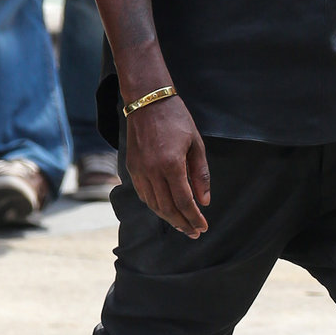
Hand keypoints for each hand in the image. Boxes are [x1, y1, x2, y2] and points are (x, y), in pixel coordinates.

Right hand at [124, 96, 210, 236]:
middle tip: (194, 232)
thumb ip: (200, 174)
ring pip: (153, 204)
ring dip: (168, 218)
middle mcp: (152, 171)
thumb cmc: (176, 118)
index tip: (203, 227)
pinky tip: (165, 209)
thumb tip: (204, 201)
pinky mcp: (131, 167)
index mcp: (171, 164)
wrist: (147, 101)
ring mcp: (139, 170)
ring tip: (181, 225)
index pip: (184, 201)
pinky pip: (143, 194)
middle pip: (167, 208)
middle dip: (182, 223)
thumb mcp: (196, 144)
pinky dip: (154, 205)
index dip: (194, 217)